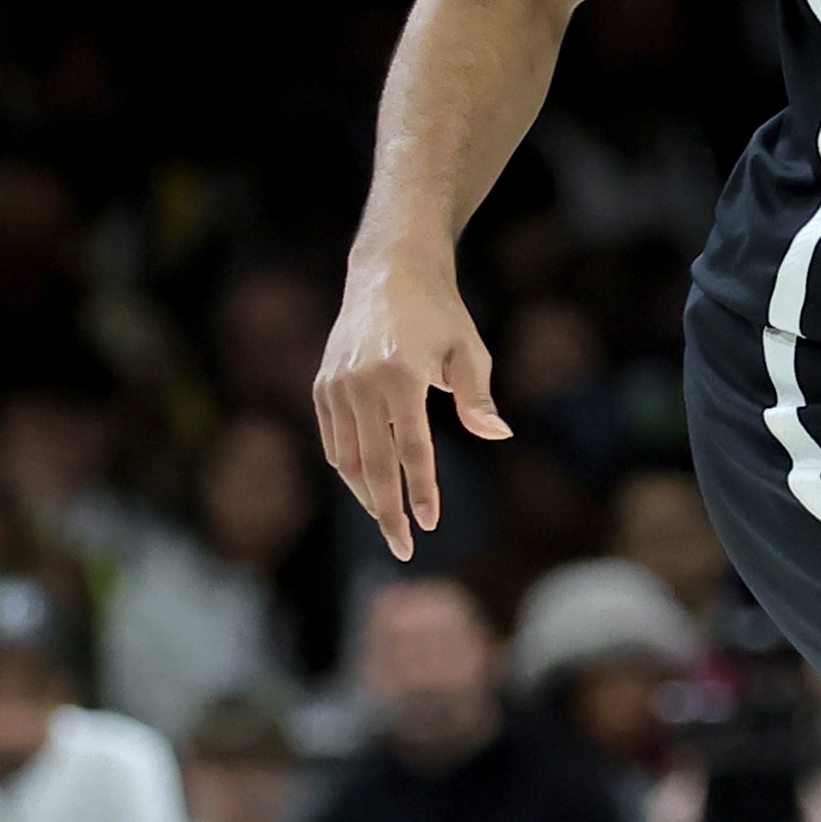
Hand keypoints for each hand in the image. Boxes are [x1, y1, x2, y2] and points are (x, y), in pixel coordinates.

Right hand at [314, 261, 510, 560]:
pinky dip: (348, 469)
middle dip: (387, 512)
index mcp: (400, 375)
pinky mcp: (322, 385)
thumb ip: (478, 397)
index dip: (421, 490)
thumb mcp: (469, 350)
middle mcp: (361, 383)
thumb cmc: (440, 313)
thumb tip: (498, 434)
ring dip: (366, 496)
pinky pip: (332, 440)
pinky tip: (367, 488)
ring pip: (345, 458)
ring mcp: (336, 385)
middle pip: (372, 465)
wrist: (389, 271)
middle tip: (403, 550)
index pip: (411, 449)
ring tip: (388, 523)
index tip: (430, 524)